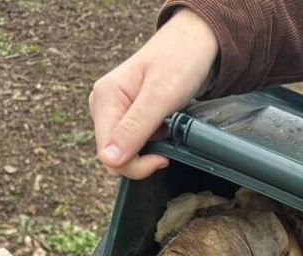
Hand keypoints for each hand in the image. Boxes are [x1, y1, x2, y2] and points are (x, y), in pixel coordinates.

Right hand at [89, 9, 217, 179]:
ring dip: (149, 149)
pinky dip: (153, 141)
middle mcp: (104, 105)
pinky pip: (135, 143)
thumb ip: (134, 128)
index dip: (136, 165)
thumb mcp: (161, 96)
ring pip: (125, 152)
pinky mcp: (128, 115)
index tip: (164, 157)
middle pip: (114, 157)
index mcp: (105, 98)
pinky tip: (165, 127)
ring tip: (167, 127)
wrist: (198, 43)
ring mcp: (116, 111)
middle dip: (143, 158)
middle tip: (170, 139)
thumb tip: (109, 160)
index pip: (107, 155)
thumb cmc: (181, 60)